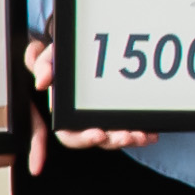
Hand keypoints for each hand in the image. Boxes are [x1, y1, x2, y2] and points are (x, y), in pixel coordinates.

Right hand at [17, 30, 150, 165]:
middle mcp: (83, 123)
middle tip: (128, 136)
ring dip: (130, 139)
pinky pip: (129, 130)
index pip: (70, 135)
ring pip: (115, 138)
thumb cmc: (62, 60)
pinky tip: (152, 133)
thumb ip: (42, 66)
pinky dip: (141, 134)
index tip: (99, 133)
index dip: (84, 139)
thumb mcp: (50, 58)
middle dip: (114, 141)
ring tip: (143, 135)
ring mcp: (102, 121)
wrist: (78, 54)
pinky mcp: (117, 117)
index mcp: (64, 115)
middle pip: (98, 140)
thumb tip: (42, 83)